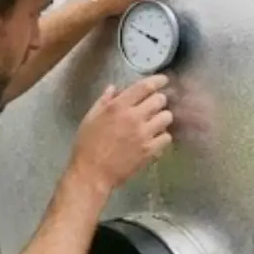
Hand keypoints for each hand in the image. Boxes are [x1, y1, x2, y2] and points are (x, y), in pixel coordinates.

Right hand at [67, 76, 174, 192]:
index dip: (158, 80)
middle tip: (154, 106)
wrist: (92, 174)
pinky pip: (167, 137)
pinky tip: (154, 139)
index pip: (145, 87)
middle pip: (160, 100)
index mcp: (118, 106)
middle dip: (158, 100)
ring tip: (154, 123)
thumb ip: (104, 101)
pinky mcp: (150, 150)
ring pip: (167, 117)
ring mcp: (144, 134)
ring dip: (162, 118)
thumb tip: (114, 88)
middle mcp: (134, 117)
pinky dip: (162, 136)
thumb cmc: (87, 146)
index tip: (163, 80)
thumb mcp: (90, 118)